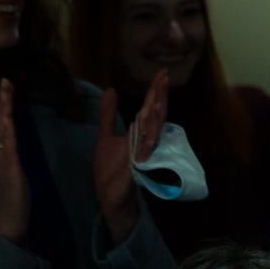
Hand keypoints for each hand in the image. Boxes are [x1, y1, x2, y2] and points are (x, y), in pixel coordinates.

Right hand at [0, 78, 30, 242]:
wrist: (6, 220)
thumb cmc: (11, 197)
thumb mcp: (10, 169)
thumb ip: (10, 153)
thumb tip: (12, 139)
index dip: (0, 105)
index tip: (5, 86)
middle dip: (1, 101)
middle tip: (5, 80)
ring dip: (3, 110)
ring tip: (6, 91)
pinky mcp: (8, 170)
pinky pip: (7, 147)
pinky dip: (7, 131)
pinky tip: (9, 118)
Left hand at [91, 67, 168, 240]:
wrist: (108, 196)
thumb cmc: (110, 170)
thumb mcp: (105, 136)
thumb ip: (109, 113)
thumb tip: (111, 90)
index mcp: (140, 134)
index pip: (150, 108)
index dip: (155, 90)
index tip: (161, 72)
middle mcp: (146, 142)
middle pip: (156, 115)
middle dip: (159, 95)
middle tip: (164, 75)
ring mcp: (143, 154)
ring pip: (153, 130)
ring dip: (157, 112)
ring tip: (159, 93)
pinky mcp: (137, 167)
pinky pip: (145, 149)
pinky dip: (147, 135)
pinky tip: (147, 122)